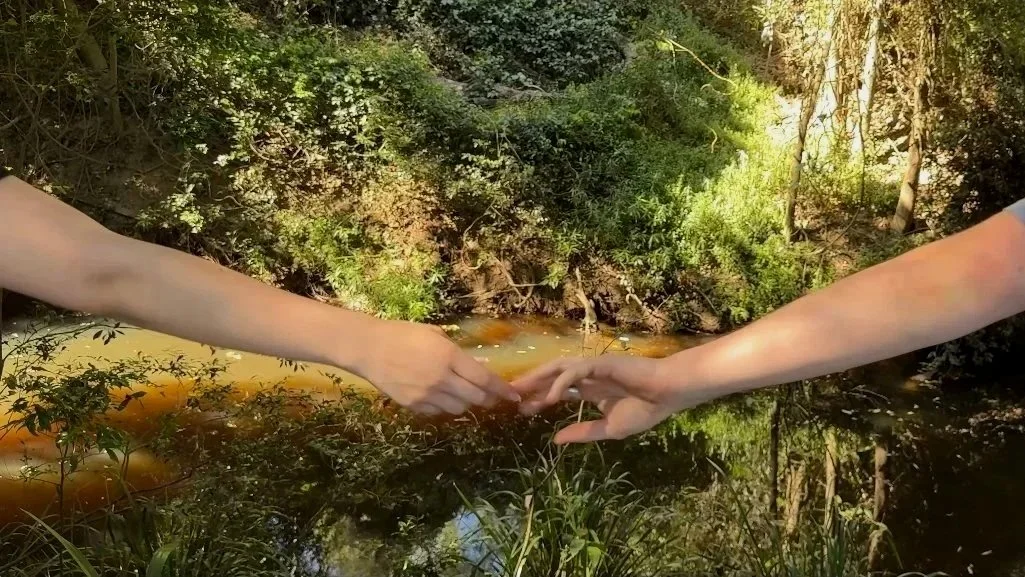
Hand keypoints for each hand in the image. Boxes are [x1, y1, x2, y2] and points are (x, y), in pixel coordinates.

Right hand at [350, 320, 519, 414]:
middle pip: (476, 398)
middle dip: (487, 399)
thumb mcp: (434, 334)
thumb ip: (456, 352)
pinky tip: (439, 395)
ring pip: (459, 409)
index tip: (514, 395)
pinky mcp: (414, 406)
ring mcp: (427, 395)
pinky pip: (438, 412)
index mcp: (449, 357)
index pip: (484, 379)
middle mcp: (442, 379)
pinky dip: (443, 406)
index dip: (502, 389)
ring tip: (461, 394)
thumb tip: (474, 364)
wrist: (369, 349)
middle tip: (491, 397)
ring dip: (465, 403)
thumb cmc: (402, 334)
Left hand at [512, 355, 718, 443]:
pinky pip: (576, 371)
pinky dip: (562, 382)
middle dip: (532, 385)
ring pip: (559, 368)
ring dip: (539, 378)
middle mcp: (589, 376)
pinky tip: (550, 398)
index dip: (540, 398)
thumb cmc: (645, 409)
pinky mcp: (601, 364)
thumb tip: (555, 440)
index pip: (559, 391)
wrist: (669, 394)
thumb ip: (583, 432)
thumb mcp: (609, 428)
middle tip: (510, 396)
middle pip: (553, 377)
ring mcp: (594, 368)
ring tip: (520, 390)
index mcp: (592, 390)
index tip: (523, 410)